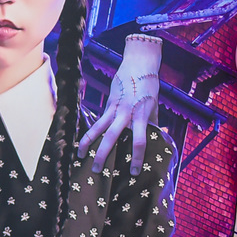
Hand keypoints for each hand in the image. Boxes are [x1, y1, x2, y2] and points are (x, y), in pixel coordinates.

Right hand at [79, 34, 161, 173]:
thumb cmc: (149, 85)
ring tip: (80, 158)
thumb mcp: (154, 104)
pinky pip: (96, 122)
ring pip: (97, 130)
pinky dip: (89, 133)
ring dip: (87, 144)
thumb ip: (153, 121)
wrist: (139, 64)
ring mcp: (114, 109)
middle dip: (104, 155)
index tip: (134, 172)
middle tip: (98, 171)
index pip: (139, 141)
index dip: (136, 158)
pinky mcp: (107, 105)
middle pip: (112, 138)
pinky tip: (82, 143)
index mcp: (141, 116)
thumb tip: (156, 134)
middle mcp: (126, 113)